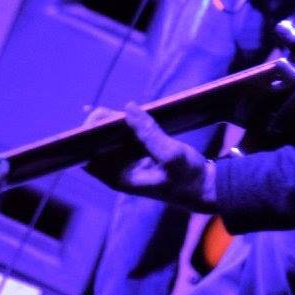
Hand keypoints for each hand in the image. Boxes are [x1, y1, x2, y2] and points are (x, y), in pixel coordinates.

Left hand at [85, 103, 217, 211]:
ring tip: (130, 110)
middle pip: (98, 144)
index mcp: (119, 178)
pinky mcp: (141, 155)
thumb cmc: (188, 178)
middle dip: (103, 125)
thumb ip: (149, 132)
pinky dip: (129, 125)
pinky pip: (127, 137)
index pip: (89, 156)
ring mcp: (129, 163)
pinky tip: (137, 115)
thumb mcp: (171, 154)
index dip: (87, 136)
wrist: (206, 188)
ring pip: (113, 138)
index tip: (98, 117)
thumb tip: (128, 107)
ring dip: (117, 123)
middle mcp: (119, 172)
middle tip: (119, 110)